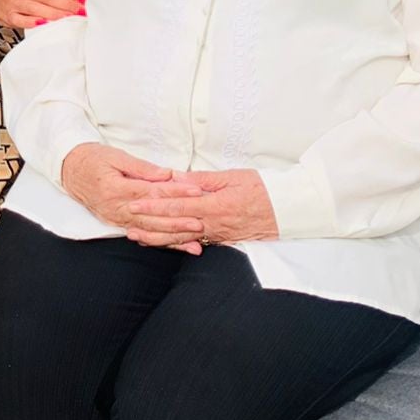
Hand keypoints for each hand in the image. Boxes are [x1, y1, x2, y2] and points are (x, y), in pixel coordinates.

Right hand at [59, 143, 208, 248]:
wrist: (69, 170)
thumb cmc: (93, 159)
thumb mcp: (116, 156)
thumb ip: (142, 168)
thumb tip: (166, 174)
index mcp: (115, 188)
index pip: (151, 192)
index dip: (175, 192)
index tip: (195, 190)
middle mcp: (115, 207)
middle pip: (152, 217)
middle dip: (178, 220)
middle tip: (201, 220)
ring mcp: (116, 218)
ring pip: (149, 230)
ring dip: (173, 236)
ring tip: (196, 238)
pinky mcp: (117, 224)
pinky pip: (143, 235)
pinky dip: (161, 242)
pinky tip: (178, 246)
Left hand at [137, 168, 278, 245]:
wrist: (291, 211)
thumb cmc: (265, 189)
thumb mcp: (234, 177)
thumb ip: (203, 179)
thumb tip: (177, 177)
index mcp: (216, 205)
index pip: (178, 206)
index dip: (155, 206)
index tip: (135, 203)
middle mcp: (215, 224)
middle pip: (176, 226)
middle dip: (150, 225)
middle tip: (128, 222)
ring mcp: (219, 235)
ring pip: (183, 238)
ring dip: (159, 238)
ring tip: (138, 236)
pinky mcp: (224, 240)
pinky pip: (196, 243)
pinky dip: (177, 243)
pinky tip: (164, 242)